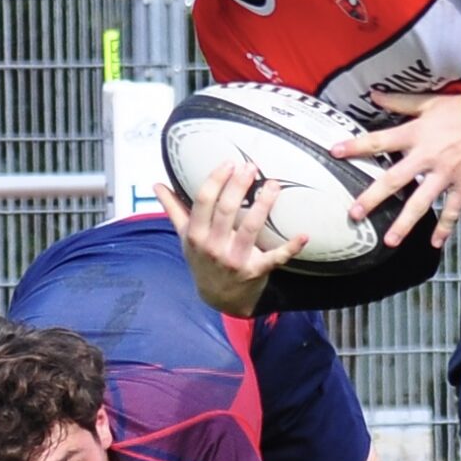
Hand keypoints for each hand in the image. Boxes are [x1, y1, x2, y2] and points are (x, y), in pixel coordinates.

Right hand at [156, 168, 303, 316]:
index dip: (216, 180)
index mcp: (196, 234)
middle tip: (251, 166)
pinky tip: (303, 235)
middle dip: (239, 186)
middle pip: (226, 210)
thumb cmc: (202, 260)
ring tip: (274, 185)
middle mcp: (213, 246)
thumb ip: (174, 209)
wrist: (218, 297)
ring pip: (250, 227)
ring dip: (264, 204)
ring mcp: (235, 259)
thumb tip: (157, 185)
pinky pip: (275, 258)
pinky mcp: (256, 270)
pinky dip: (291, 248)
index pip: (203, 201)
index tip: (229, 163)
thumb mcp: (185, 237)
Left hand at [342, 92, 460, 248]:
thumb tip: (374, 95)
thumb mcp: (430, 102)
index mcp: (416, 134)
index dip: (356, 146)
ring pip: (421, 202)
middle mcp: (426, 157)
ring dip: (405, 223)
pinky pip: (453, 210)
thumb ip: (400, 102)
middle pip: (394, 180)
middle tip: (355, 214)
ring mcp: (445, 174)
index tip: (335, 152)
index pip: (379, 141)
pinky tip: (436, 243)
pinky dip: (445, 227)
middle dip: (373, 197)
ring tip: (390, 241)